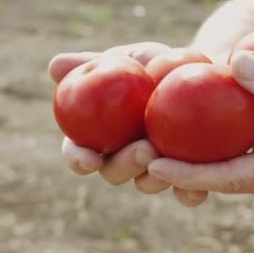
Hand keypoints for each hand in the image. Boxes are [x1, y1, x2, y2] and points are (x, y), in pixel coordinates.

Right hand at [48, 43, 208, 206]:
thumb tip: (54, 65)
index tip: (88, 159)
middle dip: (125, 166)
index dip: (78, 160)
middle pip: (114, 173)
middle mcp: (124, 157)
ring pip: (148, 183)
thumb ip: (94, 63)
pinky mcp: (186, 176)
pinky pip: (186, 192)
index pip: (79, 153)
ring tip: (168, 152)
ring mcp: (155, 169)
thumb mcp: (130, 58)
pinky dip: (189, 194)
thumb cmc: (155, 65)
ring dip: (155, 177)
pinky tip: (196, 191)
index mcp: (100, 135)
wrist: (199, 73)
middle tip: (142, 150)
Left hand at [147, 50, 253, 195]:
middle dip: (179, 170)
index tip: (155, 164)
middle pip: (217, 177)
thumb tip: (233, 64)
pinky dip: (210, 140)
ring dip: (190, 156)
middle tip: (138, 154)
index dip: (189, 173)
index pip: (228, 178)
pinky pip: (234, 149)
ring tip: (150, 140)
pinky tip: (188, 122)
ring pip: (223, 165)